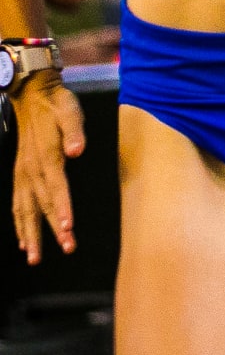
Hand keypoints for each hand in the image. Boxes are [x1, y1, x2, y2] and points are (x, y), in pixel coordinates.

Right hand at [10, 70, 83, 262]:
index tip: (68, 227)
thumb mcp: (71, 112)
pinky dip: (19, 224)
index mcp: (47, 157)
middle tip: (67, 248)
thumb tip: (77, 150)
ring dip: (31, 234)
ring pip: (25, 210)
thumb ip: (75, 131)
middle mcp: (31, 170)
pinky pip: (17, 204)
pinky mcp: (20, 174)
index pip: (56, 187)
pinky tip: (24, 241)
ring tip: (36, 257)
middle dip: (52, 230)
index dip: (61, 208)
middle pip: (42, 204)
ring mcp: (23, 174)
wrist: (33, 97)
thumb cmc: (57, 105)